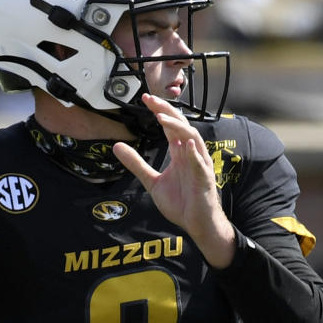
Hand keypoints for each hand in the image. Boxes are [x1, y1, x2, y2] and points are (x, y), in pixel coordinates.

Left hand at [113, 93, 235, 267]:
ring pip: (192, 138)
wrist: (196, 223)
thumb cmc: (180, 203)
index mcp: (179, 153)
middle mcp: (190, 154)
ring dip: (177, 127)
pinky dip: (194, 153)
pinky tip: (186, 144)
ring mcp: (199, 165)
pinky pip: (200, 163)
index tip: (145, 99)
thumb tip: (117, 146)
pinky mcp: (205, 179)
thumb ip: (136, 163)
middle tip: (150, 99)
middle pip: (181, 125)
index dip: (159, 111)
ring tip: (161, 118)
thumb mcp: (152, 181)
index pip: (170, 126)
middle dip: (166, 111)